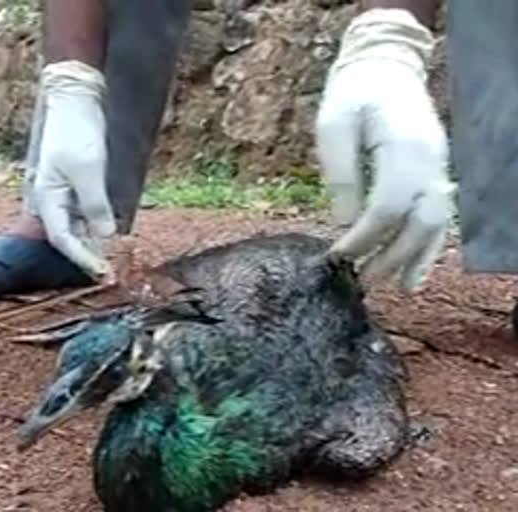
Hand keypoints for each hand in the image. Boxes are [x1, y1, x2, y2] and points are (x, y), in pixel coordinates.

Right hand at [23, 60, 116, 278]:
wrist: (75, 97)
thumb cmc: (77, 131)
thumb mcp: (89, 170)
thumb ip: (95, 206)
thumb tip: (104, 236)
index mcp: (47, 198)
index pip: (63, 240)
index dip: (83, 259)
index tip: (103, 273)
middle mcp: (51, 199)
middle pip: (69, 237)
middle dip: (89, 255)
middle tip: (111, 273)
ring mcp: (62, 192)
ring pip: (77, 227)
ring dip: (93, 243)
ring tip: (113, 259)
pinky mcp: (75, 183)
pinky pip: (83, 212)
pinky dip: (95, 225)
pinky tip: (109, 233)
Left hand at [315, 8, 454, 290]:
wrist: (385, 67)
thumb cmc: (351, 95)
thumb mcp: (332, 128)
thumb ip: (340, 176)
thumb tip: (342, 224)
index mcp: (402, 148)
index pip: (387, 207)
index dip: (362, 238)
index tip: (336, 258)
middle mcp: (429, 162)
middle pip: (418, 223)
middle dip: (389, 257)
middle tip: (359, 281)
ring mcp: (438, 167)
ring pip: (436, 224)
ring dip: (413, 258)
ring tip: (392, 286)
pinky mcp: (435, 173)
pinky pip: (439, 216)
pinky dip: (428, 246)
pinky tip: (414, 271)